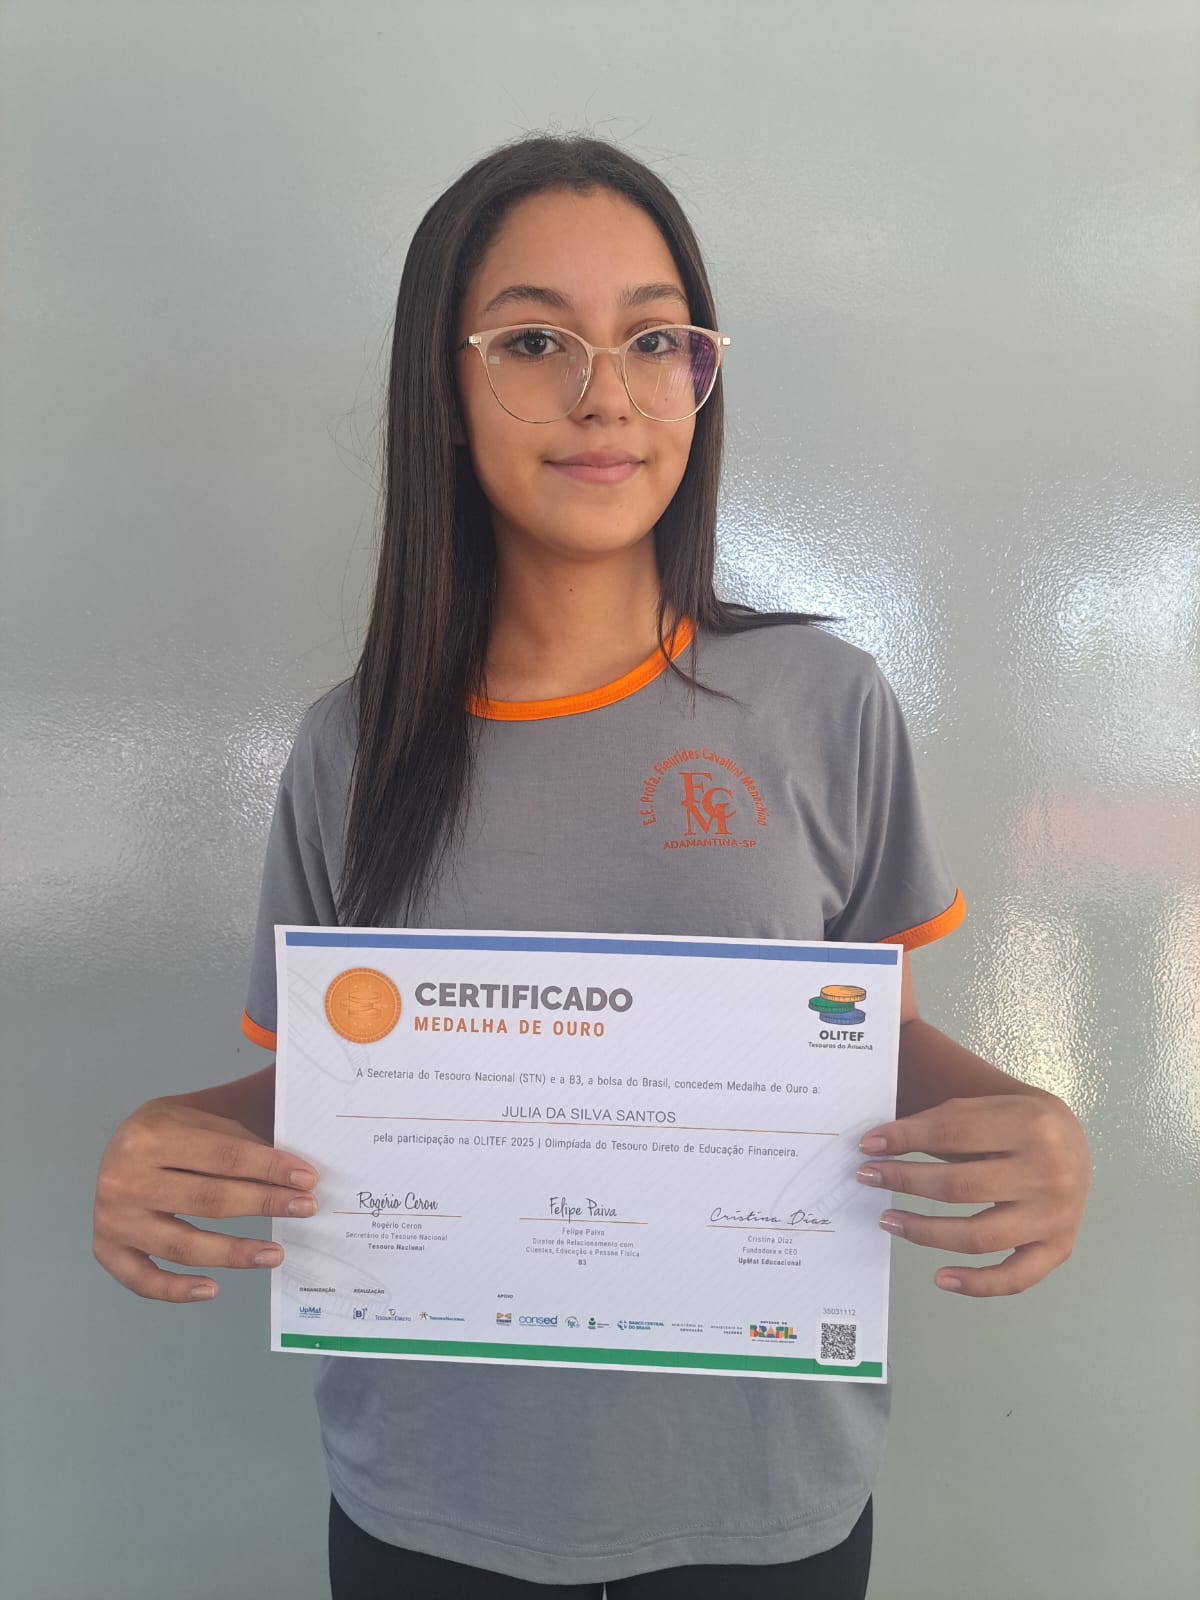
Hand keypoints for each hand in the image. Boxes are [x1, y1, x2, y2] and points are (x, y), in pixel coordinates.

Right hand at [93, 1098, 319, 1302]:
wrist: (122, 1142)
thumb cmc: (173, 1131)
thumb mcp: (203, 1120)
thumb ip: (242, 1145)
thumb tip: (293, 1179)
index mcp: (149, 1135)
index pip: (223, 1155)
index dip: (269, 1168)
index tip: (307, 1180)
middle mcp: (124, 1178)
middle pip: (206, 1199)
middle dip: (263, 1204)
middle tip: (305, 1209)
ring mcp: (112, 1217)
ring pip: (181, 1245)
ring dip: (233, 1254)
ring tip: (275, 1254)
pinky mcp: (106, 1248)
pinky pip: (142, 1280)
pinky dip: (176, 1291)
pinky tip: (213, 1289)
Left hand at [856, 1093, 1091, 1296]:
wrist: (1075, 1144)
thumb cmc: (1022, 1123)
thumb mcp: (992, 1105)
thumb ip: (945, 1121)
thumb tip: (880, 1144)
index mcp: (1030, 1125)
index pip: (950, 1133)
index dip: (903, 1139)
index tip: (869, 1146)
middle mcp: (1049, 1172)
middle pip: (959, 1186)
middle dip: (904, 1182)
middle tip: (868, 1178)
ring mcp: (1056, 1215)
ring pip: (978, 1236)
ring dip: (924, 1232)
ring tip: (889, 1220)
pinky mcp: (1059, 1248)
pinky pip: (1015, 1278)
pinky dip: (976, 1284)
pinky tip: (941, 1277)